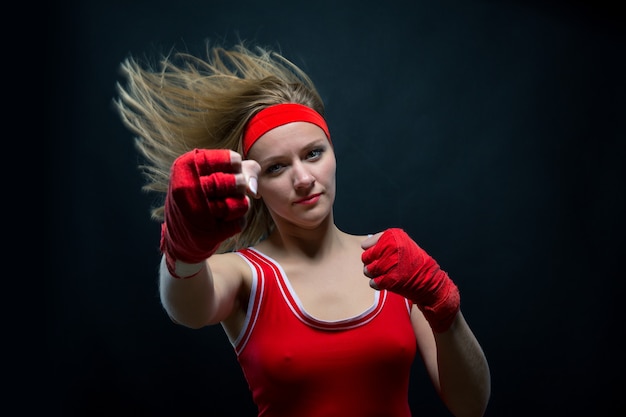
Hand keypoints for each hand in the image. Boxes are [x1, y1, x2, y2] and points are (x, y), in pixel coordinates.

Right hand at [161, 148, 259, 277]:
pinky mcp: (206, 233)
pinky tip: (223, 222)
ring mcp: (195, 211)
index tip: (231, 171)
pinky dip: (238, 222)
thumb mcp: (216, 173)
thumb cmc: (202, 195)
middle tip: (232, 190)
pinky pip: (239, 223)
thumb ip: (245, 169)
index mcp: (186, 164)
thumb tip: (253, 190)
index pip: (234, 160)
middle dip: (241, 187)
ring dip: (241, 205)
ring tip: (227, 205)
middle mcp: (187, 186)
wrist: (180, 235)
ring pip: (242, 204)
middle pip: (239, 182)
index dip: (239, 167)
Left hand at [361, 228, 459, 331]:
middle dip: (370, 263)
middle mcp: (389, 247)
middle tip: (381, 266)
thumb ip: (384, 242)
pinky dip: (377, 284)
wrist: (430, 280)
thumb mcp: (403, 243)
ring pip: (367, 270)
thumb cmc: (414, 261)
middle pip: (365, 257)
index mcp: (392, 236)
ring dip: (373, 274)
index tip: (380, 255)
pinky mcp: (389, 280)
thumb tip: (364, 246)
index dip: (371, 252)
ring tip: (384, 273)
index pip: (366, 245)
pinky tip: (387, 281)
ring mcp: (389, 264)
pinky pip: (373, 282)